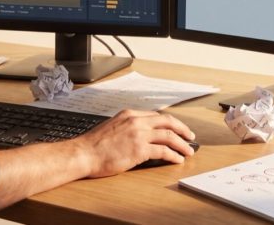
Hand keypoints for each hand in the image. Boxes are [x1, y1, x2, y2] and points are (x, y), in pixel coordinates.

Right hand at [75, 109, 195, 177]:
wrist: (82, 154)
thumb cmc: (93, 145)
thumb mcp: (112, 127)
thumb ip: (128, 127)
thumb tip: (142, 136)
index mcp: (130, 114)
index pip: (157, 116)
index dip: (170, 123)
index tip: (177, 128)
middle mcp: (136, 121)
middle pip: (168, 121)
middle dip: (182, 129)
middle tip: (190, 136)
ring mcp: (139, 134)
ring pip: (169, 136)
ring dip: (182, 144)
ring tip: (189, 150)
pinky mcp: (139, 149)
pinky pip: (163, 151)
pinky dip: (173, 155)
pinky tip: (177, 159)